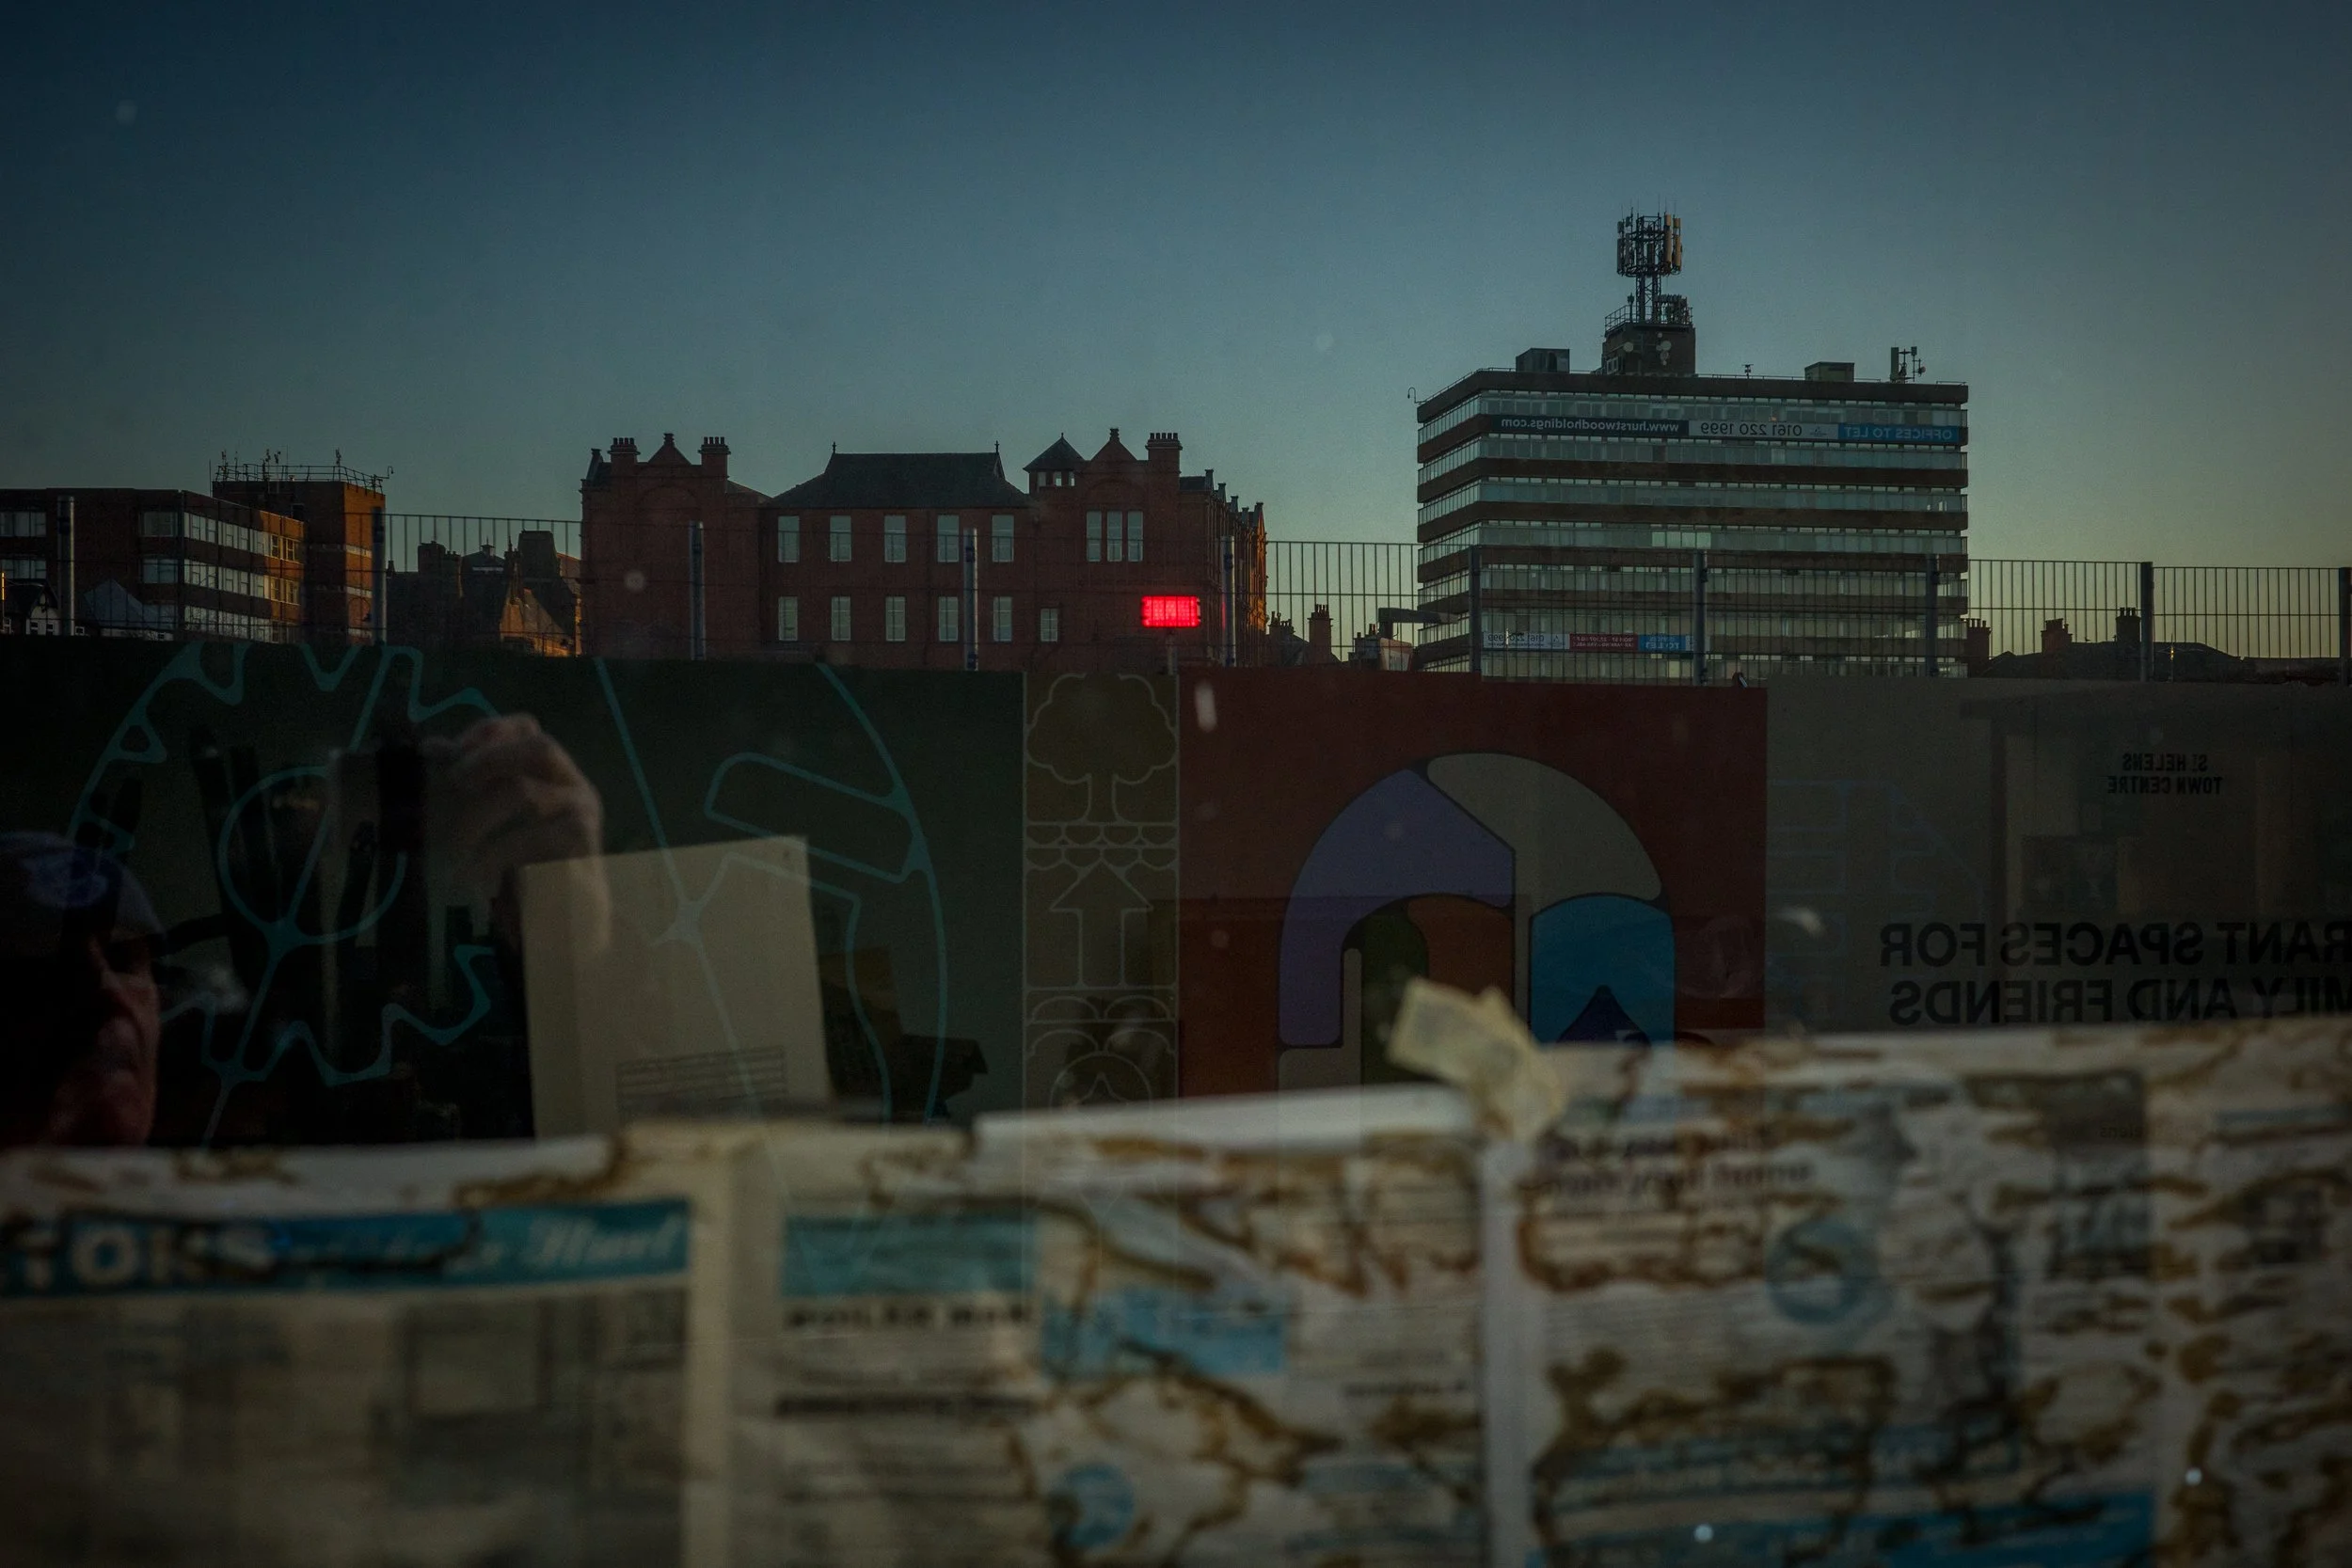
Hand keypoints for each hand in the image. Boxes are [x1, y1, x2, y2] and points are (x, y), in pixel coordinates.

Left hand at [438, 714, 607, 951]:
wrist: (563, 927)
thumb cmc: (527, 874)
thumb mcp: (496, 824)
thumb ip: (474, 786)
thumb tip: (433, 747)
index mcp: (556, 775)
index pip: (528, 728)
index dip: (489, 731)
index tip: (448, 753)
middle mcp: (576, 787)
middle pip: (540, 745)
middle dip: (489, 758)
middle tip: (453, 782)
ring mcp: (583, 816)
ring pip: (523, 790)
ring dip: (476, 815)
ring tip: (452, 847)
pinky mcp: (580, 850)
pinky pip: (525, 839)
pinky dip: (491, 855)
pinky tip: (473, 875)